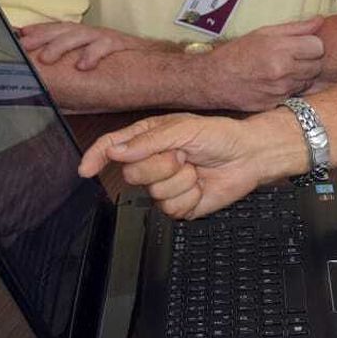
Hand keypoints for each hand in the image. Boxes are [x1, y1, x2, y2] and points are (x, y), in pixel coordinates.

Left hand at [19, 22, 149, 69]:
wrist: (158, 65)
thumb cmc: (121, 69)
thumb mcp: (93, 69)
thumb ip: (71, 78)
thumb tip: (45, 93)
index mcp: (82, 38)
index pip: (55, 30)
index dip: (37, 31)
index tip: (17, 35)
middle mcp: (92, 34)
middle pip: (62, 29)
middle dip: (41, 36)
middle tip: (24, 46)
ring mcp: (105, 37)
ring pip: (79, 34)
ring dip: (60, 45)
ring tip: (46, 58)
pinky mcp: (120, 43)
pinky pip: (104, 46)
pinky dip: (92, 55)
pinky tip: (83, 65)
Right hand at [77, 111, 301, 219]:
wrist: (250, 156)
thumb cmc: (221, 135)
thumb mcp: (185, 128)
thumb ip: (149, 140)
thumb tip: (117, 150)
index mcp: (150, 138)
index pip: (114, 148)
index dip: (97, 157)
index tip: (86, 168)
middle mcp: (154, 163)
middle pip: (133, 174)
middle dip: (161, 165)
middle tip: (183, 155)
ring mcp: (166, 185)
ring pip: (155, 192)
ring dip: (181, 180)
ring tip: (196, 168)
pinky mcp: (180, 205)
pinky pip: (171, 208)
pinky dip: (190, 197)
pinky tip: (200, 185)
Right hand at [202, 18, 326, 111]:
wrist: (213, 80)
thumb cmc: (238, 52)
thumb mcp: (264, 33)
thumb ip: (295, 28)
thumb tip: (319, 21)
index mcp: (280, 49)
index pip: (318, 47)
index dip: (312, 45)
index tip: (302, 46)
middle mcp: (282, 70)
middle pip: (317, 66)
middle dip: (310, 61)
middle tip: (294, 58)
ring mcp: (280, 90)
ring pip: (309, 82)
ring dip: (302, 76)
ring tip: (284, 70)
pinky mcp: (276, 104)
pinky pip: (296, 95)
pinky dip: (291, 89)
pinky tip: (276, 83)